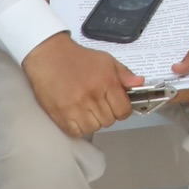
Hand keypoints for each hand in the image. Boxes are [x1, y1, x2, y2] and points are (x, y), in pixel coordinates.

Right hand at [23, 31, 140, 138]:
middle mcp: (93, 96)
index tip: (116, 106)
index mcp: (107, 82)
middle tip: (98, 105)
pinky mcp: (60, 114)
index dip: (122, 110)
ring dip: (92, 122)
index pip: (123, 110)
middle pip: (109, 121)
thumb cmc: (78, 58)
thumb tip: (139, 83)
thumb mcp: (106, 60)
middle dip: (107, 114)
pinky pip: (76, 132)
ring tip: (86, 110)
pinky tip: (76, 117)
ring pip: (93, 128)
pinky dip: (78, 128)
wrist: (49, 55)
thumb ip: (124, 74)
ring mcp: (75, 107)